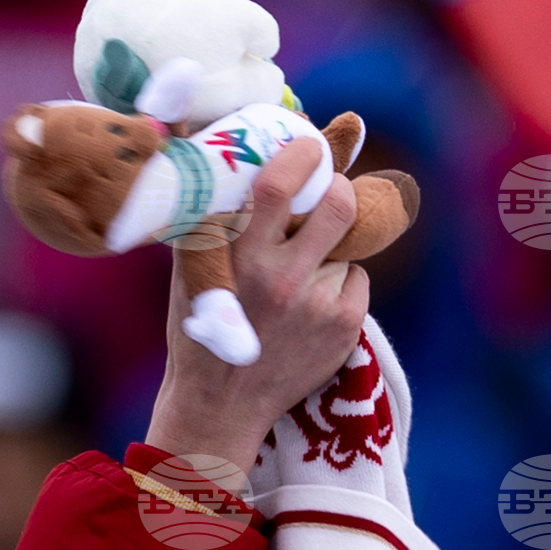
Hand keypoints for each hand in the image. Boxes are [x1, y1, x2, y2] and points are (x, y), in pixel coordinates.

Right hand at [144, 149, 369, 483]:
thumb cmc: (201, 325)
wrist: (220, 404)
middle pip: (338, 205)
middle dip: (339, 189)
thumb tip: (236, 156)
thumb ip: (216, 218)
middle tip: (328, 191)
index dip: (303, 154)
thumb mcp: (195, 270)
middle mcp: (281, 278)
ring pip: (344, 244)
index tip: (309, 145)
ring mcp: (317, 304)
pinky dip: (338, 282)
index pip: (278, 185)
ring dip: (328, 248)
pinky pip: (355, 278)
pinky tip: (309, 307)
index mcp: (238, 256)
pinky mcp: (344, 326)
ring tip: (298, 276)